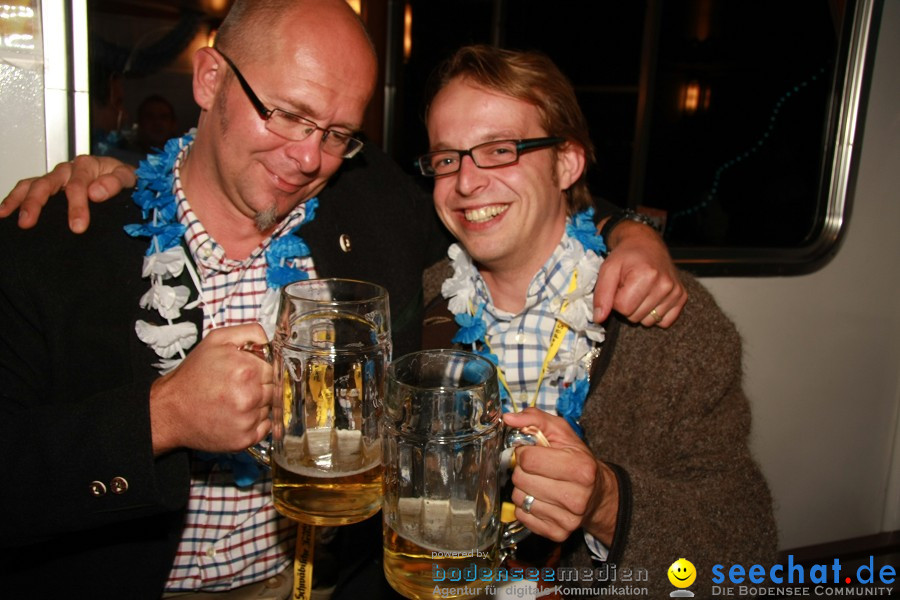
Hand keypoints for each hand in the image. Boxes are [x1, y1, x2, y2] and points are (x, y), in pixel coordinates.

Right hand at [0, 155, 135, 232]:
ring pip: (33, 185)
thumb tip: (96, 192)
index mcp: (87, 166)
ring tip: (15, 218)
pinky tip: (3, 213)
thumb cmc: (122, 179)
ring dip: (20, 201)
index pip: (78, 185)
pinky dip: (12, 199)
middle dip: (37, 204)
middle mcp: (68, 170)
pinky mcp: (48, 186)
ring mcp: (55, 178)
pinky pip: (26, 188)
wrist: (120, 177)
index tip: (78, 226)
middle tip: (30, 222)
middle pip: (48, 184)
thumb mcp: (127, 178)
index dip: (77, 206)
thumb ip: (116, 182)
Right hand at [149, 324, 274, 454]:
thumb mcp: (217, 340)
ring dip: (257, 405)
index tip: (245, 374)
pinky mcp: (245, 439)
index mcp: (246, 370)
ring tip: (232, 402)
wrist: (170, 410)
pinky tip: (235, 416)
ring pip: (269, 408)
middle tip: (235, 388)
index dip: (259, 370)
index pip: (273, 369)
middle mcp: (249, 396)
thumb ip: (249, 333)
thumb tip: (271, 340)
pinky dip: (254, 422)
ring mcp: (248, 420)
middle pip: (274, 389)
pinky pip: (264, 428)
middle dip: (259, 387)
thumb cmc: (193, 376)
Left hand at [503, 408, 617, 545]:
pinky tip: (540, 498)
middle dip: (522, 470)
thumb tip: (508, 418)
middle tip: (535, 468)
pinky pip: (522, 516)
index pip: (528, 459)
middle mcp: (577, 497)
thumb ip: (535, 419)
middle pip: (521, 479)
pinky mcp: (558, 533)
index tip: (532, 452)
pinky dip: (525, 506)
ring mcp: (568, 519)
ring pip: (519, 499)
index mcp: (580, 468)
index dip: (524, 452)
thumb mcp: (562, 433)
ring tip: (539, 483)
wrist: (597, 494)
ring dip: (523, 488)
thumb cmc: (577, 459)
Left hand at [593, 219, 686, 326]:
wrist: (646, 243)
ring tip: (640, 291)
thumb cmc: (626, 256)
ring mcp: (675, 292)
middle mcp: (665, 284)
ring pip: (649, 322)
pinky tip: (651, 298)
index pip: (624, 308)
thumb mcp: (608, 269)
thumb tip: (599, 318)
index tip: (619, 287)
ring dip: (640, 311)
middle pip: (636, 317)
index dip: (616, 300)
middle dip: (627, 306)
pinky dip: (655, 314)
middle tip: (629, 288)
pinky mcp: (681, 297)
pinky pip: (665, 322)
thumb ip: (602, 294)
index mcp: (646, 275)